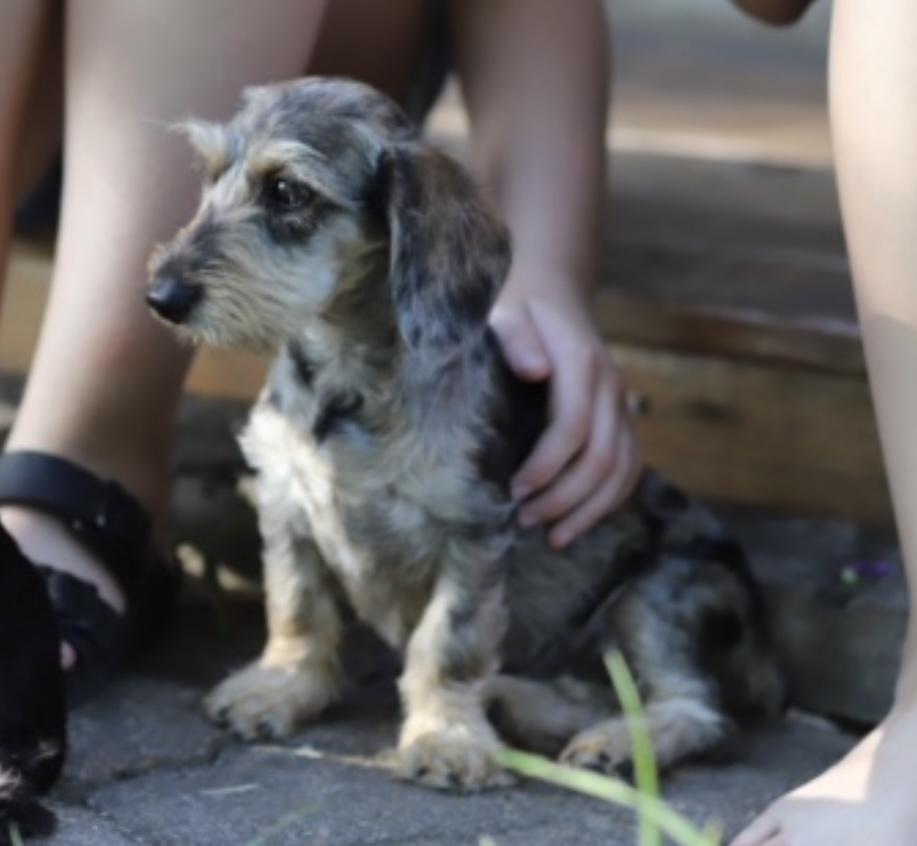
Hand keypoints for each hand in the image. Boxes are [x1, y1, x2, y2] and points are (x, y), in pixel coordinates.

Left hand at [489, 282, 641, 547]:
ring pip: (623, 469)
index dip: (546, 466)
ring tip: (555, 538)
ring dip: (592, 509)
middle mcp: (610, 387)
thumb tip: (534, 372)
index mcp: (582, 364)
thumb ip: (516, 339)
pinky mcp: (621, 417)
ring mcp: (621, 404)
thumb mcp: (506, 312)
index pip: (573, 428)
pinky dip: (612, 499)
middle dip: (564, 498)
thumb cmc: (521, 306)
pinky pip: (631, 466)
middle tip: (525, 521)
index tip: (514, 492)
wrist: (557, 290)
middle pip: (601, 457)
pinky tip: (583, 522)